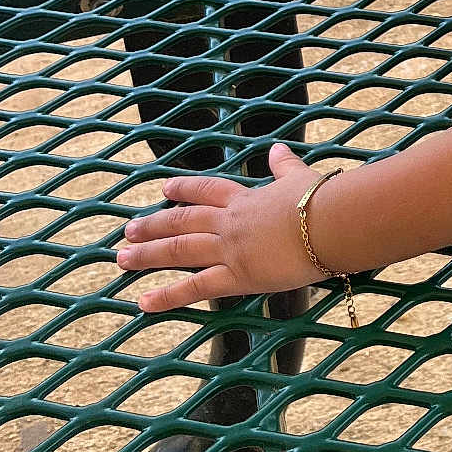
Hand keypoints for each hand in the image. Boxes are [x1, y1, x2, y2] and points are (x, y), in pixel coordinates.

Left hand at [118, 144, 323, 312]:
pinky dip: (168, 296)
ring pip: (179, 250)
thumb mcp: (300, 177)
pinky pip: (195, 288)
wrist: (330, 222)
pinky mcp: (236, 276)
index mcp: (245, 198)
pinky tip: (144, 302)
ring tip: (122, 260)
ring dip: (148, 255)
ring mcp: (229, 249)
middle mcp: (230, 222)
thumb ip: (284, 166)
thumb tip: (278, 149)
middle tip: (128, 231)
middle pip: (182, 221)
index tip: (164, 189)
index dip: (184, 189)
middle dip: (153, 225)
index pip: (207, 190)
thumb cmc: (320, 199)